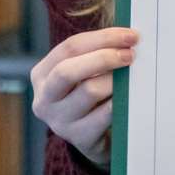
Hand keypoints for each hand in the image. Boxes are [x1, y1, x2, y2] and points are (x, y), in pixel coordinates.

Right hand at [30, 26, 136, 170]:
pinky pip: (104, 114)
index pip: (69, 47)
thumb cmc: (90, 92)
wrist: (93, 135)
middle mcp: (44, 99)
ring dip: (115, 80)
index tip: (129, 35)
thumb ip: (96, 53)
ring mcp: (59, 121)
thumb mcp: (83, 72)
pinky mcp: (79, 138)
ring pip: (90, 91)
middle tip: (130, 55)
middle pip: (68, 71)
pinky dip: (119, 101)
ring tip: (131, 76)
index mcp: (42, 74)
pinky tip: (129, 96)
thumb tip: (127, 38)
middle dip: (103, 58)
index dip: (102, 38)